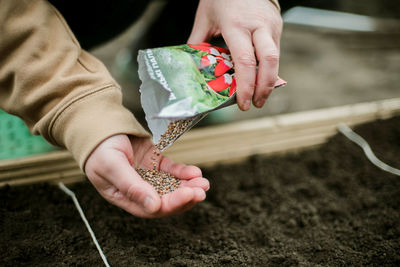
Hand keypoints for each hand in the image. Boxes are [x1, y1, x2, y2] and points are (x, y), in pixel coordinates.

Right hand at [85, 134, 208, 217]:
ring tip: (203, 182)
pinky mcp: (154, 163)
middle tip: (202, 190)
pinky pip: (171, 170)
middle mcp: (138, 190)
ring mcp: (148, 176)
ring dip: (188, 186)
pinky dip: (183, 172)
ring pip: (172, 186)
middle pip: (166, 200)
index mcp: (125, 197)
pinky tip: (194, 172)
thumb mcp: (112, 166)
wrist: (100, 125)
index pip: (152, 208)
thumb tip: (154, 207)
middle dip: (185, 197)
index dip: (172, 204)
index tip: (188, 195)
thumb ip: (132, 187)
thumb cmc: (99, 148)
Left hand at [188, 0, 281, 110]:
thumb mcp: (205, 17)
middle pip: (269, 63)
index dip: (246, 86)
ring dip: (269, 81)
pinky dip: (268, 68)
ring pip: (276, 59)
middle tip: (255, 104)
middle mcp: (257, 26)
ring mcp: (271, 25)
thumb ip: (198, 41)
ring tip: (259, 96)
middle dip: (264, 88)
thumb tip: (193, 66)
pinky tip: (260, 77)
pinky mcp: (278, 25)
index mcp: (236, 25)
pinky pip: (275, 52)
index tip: (244, 103)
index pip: (245, 62)